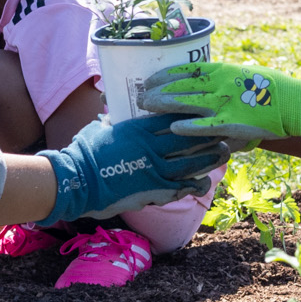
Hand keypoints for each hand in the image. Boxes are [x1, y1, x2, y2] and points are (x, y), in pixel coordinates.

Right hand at [40, 115, 228, 224]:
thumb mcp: (98, 129)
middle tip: (224, 132)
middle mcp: (151, 146)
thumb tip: (111, 116)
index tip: (204, 111)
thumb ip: (111, 123)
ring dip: (210, 158)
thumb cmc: (83, 153)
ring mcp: (155, 168)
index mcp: (138, 128)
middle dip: (209, 134)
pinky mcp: (154, 190)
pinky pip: (182, 186)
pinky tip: (204, 183)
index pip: (171, 116)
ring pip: (191, 161)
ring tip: (223, 154)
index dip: (190, 114)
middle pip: (189, 137)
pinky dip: (195, 184)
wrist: (76, 182)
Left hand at [137, 61, 300, 142]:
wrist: (292, 103)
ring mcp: (224, 103)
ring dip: (164, 103)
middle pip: (180, 85)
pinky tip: (173, 127)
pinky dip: (189, 126)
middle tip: (139, 96)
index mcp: (221, 71)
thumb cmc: (267, 91)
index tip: (148, 79)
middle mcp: (219, 84)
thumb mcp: (241, 79)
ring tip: (145, 107)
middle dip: (157, 90)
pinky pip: (206, 124)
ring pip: (186, 101)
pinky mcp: (232, 122)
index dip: (164, 75)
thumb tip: (201, 85)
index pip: (185, 70)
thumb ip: (221, 83)